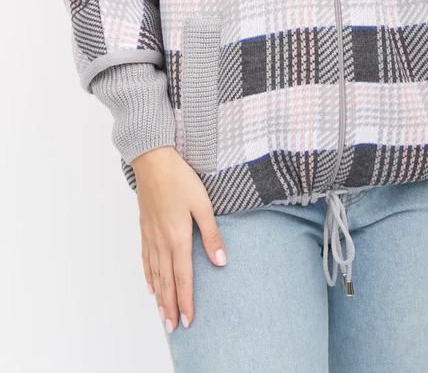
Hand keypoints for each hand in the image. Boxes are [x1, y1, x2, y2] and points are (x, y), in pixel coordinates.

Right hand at [131, 146, 226, 332]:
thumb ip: (212, 234)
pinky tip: (150, 286)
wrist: (153, 161)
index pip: (183, 277)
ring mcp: (151, 236)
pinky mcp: (145, 228)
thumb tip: (221, 261)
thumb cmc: (180, 179)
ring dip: (159, 296)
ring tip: (163, 315)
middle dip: (171, 306)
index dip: (187, 300)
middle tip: (174, 328)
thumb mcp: (203, 204)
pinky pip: (145, 258)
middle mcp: (162, 241)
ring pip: (155, 274)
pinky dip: (148, 275)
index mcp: (178, 237)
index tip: (189, 320)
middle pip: (167, 281)